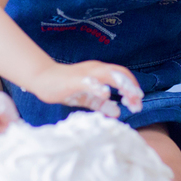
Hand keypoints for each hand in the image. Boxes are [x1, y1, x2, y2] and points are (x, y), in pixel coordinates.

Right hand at [28, 60, 143, 116]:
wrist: (42, 79)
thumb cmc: (65, 87)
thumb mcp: (86, 98)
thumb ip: (101, 104)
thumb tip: (118, 112)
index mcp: (100, 71)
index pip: (122, 75)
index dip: (132, 87)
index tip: (137, 103)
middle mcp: (96, 68)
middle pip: (120, 73)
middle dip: (131, 87)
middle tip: (138, 104)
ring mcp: (86, 73)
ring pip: (109, 74)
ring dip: (122, 84)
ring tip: (130, 97)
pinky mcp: (75, 80)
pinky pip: (89, 82)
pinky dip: (98, 87)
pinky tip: (106, 93)